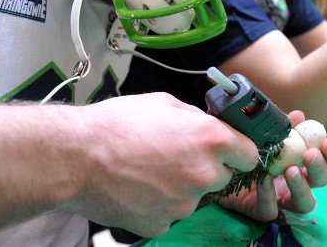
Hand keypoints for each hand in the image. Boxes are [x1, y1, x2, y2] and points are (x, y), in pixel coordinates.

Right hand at [72, 92, 258, 237]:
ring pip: (195, 195)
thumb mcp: (163, 103)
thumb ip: (195, 118)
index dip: (237, 150)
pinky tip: (138, 186)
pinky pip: (171, 212)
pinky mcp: (163, 223)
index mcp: (210, 139)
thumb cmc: (115, 125)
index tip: (227, 149)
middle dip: (205, 167)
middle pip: (222, 176)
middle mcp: (204, 173)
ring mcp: (184, 203)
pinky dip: (160, 202)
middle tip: (174, 155)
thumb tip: (209, 125)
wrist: (76, 157)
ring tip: (148, 168)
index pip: (250, 153)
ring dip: (181, 185)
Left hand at [215, 110, 326, 219]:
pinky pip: (271, 210)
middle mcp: (296, 182)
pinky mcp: (261, 211)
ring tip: (290, 170)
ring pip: (305, 204)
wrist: (215, 163)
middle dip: (319, 168)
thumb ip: (281, 126)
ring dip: (302, 186)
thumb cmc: (243, 147)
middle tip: (309, 155)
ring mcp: (281, 199)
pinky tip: (263, 180)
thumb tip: (299, 115)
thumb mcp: (261, 132)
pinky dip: (269, 195)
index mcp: (300, 161)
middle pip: (321, 181)